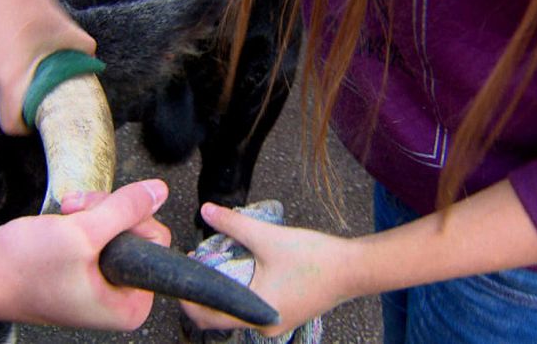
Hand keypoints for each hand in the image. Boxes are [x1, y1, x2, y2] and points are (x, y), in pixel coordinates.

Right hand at [0, 0, 95, 134]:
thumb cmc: (38, 5)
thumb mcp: (69, 34)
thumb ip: (84, 58)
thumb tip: (95, 74)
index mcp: (10, 76)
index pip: (10, 124)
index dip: (24, 125)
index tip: (34, 116)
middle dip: (13, 105)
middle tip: (28, 90)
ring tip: (14, 71)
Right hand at [0, 179, 169, 329]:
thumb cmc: (22, 268)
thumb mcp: (82, 233)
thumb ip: (126, 210)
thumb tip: (159, 192)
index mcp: (129, 306)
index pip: (157, 245)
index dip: (131, 222)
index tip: (100, 223)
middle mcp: (120, 297)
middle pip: (140, 231)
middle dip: (108, 213)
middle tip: (79, 215)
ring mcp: (103, 282)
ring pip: (119, 225)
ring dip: (93, 211)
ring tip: (67, 214)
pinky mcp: (88, 269)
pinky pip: (101, 231)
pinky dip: (83, 218)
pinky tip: (63, 219)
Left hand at [180, 203, 352, 335]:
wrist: (353, 269)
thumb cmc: (315, 258)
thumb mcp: (268, 237)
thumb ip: (234, 224)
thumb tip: (207, 211)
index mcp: (254, 313)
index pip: (206, 317)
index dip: (189, 298)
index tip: (182, 276)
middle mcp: (262, 325)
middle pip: (218, 316)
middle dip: (205, 293)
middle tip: (200, 263)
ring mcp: (274, 323)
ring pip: (235, 312)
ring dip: (223, 291)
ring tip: (220, 262)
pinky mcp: (283, 314)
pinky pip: (251, 308)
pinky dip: (241, 292)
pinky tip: (243, 268)